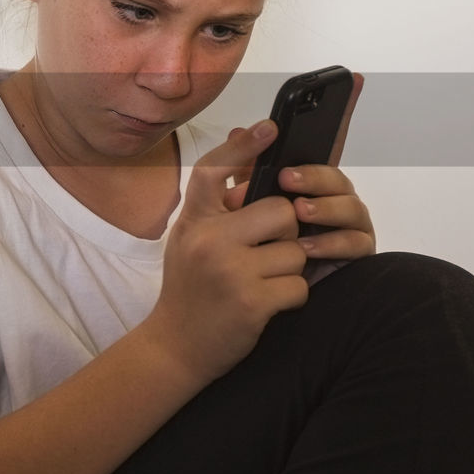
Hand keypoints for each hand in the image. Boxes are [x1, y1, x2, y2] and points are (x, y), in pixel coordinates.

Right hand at [147, 119, 308, 384]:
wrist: (174, 346)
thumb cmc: (189, 289)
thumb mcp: (191, 240)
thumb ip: (216, 208)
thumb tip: (248, 166)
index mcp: (193, 221)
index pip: (212, 171)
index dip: (241, 146)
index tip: (268, 127)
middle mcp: (208, 241)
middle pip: (280, 211)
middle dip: (287, 231)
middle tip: (270, 250)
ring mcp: (230, 271)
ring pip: (295, 252)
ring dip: (290, 269)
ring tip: (263, 282)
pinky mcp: (252, 303)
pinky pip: (299, 286)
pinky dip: (292, 296)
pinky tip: (268, 303)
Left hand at [225, 72, 375, 260]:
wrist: (232, 304)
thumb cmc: (238, 250)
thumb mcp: (229, 208)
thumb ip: (237, 172)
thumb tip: (237, 131)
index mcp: (302, 179)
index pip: (324, 142)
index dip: (342, 111)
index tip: (355, 79)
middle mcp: (328, 196)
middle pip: (333, 173)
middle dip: (314, 174)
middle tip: (286, 180)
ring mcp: (343, 224)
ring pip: (349, 205)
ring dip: (323, 207)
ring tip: (298, 213)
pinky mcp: (352, 254)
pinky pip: (355, 243)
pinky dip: (331, 243)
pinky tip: (307, 248)